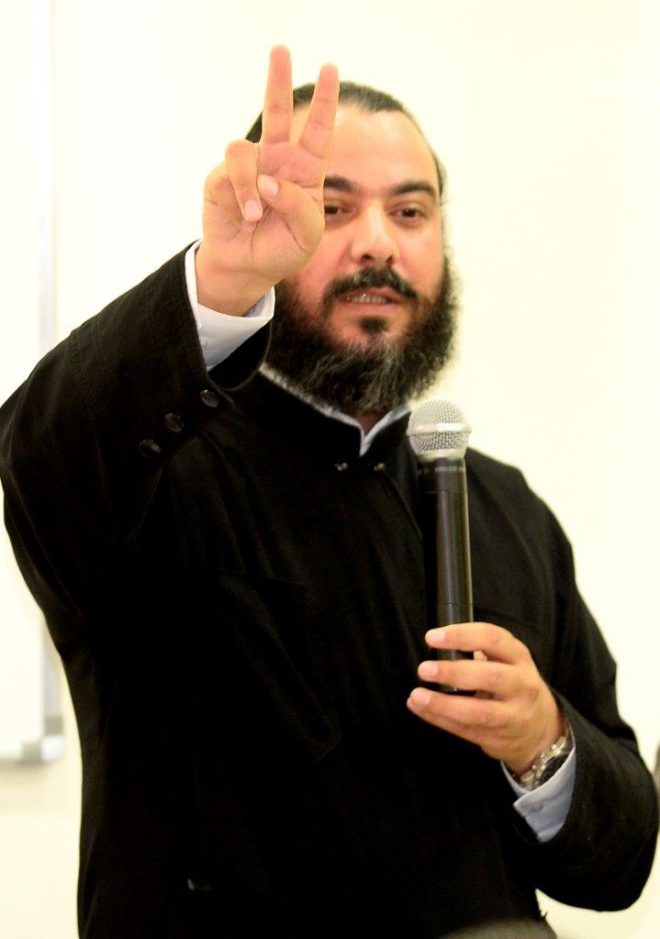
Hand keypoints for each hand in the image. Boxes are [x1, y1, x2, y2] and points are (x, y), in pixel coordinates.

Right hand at [196, 46, 338, 313]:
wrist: (249, 268)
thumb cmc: (283, 249)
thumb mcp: (308, 234)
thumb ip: (299, 205)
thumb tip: (268, 181)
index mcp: (305, 170)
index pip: (319, 130)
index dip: (325, 101)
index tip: (330, 69)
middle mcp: (277, 161)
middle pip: (278, 112)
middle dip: (277, 80)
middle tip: (280, 49)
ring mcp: (249, 168)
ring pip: (244, 149)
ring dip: (250, 184)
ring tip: (255, 214)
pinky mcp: (221, 179)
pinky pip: (229, 173)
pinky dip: (240, 195)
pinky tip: (245, 215)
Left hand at [407, 622, 563, 773]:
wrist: (541, 729)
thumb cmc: (513, 685)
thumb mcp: (507, 661)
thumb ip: (479, 652)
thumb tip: (436, 646)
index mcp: (519, 657)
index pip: (493, 639)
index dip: (461, 636)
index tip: (432, 637)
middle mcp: (521, 685)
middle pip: (490, 677)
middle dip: (453, 672)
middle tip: (424, 669)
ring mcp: (513, 715)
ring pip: (479, 712)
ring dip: (443, 704)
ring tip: (417, 695)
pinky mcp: (499, 738)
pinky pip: (466, 730)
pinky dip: (440, 719)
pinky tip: (421, 709)